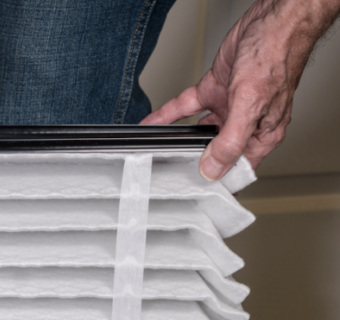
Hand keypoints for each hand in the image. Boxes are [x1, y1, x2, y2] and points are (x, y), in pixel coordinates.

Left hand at [142, 0, 339, 179]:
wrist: (270, 21)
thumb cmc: (274, 57)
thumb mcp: (251, 106)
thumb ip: (230, 141)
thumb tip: (213, 169)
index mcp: (262, 134)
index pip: (238, 167)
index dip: (218, 180)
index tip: (196, 191)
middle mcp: (244, 123)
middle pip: (215, 151)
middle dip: (193, 161)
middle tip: (169, 174)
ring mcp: (228, 106)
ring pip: (198, 130)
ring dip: (178, 139)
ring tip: (158, 152)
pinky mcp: (213, 89)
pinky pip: (186, 107)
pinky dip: (167, 115)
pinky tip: (152, 123)